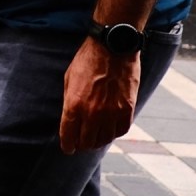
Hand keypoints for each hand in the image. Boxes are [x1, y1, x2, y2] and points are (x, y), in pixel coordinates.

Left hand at [58, 38, 140, 153]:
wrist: (113, 47)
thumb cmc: (87, 60)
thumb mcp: (69, 79)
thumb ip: (69, 102)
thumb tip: (69, 121)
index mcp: (74, 105)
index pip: (68, 137)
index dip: (68, 146)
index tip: (68, 148)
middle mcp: (92, 113)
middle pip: (87, 143)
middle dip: (82, 144)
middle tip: (82, 141)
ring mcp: (111, 113)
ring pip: (104, 139)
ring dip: (98, 139)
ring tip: (96, 134)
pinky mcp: (127, 110)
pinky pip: (120, 131)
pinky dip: (114, 132)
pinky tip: (110, 127)